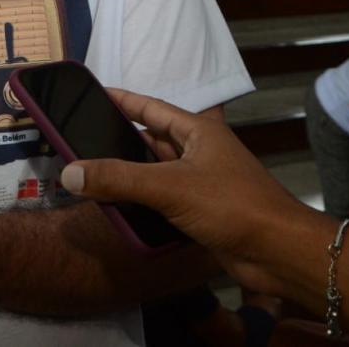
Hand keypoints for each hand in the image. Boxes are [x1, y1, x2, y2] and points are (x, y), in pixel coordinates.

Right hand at [60, 89, 315, 296]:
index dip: (121, 100)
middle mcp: (199, 152)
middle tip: (79, 141)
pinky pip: (162, 200)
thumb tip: (69, 172)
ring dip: (128, 176)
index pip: (151, 108)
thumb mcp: (170, 186)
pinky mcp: (202, 213)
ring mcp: (201, 183)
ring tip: (89, 175)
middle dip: (117, 142)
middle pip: (149, 141)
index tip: (91, 94)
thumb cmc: (232, 206)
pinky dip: (140, 202)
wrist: (279, 253)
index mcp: (198, 131)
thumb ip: (118, 178)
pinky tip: (117, 209)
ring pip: (154, 173)